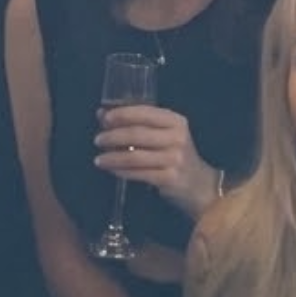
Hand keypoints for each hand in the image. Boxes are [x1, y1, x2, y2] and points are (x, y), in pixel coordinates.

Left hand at [96, 105, 216, 214]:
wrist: (198, 184)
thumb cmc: (174, 154)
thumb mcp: (162, 134)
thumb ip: (135, 123)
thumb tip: (101, 113)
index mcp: (176, 121)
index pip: (145, 113)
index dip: (122, 114)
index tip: (104, 118)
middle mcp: (177, 137)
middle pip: (137, 134)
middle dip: (112, 137)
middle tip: (97, 140)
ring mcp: (175, 159)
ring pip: (135, 156)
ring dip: (112, 157)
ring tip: (98, 159)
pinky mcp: (169, 178)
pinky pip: (138, 173)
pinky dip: (121, 171)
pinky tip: (111, 170)